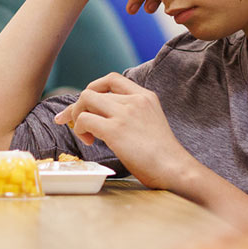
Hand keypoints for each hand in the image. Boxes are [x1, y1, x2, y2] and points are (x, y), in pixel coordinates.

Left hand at [53, 72, 191, 188]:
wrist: (175, 169)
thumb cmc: (162, 155)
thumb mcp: (150, 122)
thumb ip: (131, 113)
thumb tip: (100, 116)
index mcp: (145, 96)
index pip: (111, 79)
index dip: (93, 89)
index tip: (85, 104)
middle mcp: (134, 100)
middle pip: (92, 91)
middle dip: (77, 107)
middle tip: (73, 123)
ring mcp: (124, 113)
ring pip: (85, 100)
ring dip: (77, 117)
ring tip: (86, 136)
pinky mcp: (115, 130)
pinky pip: (84, 120)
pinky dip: (80, 129)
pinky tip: (89, 142)